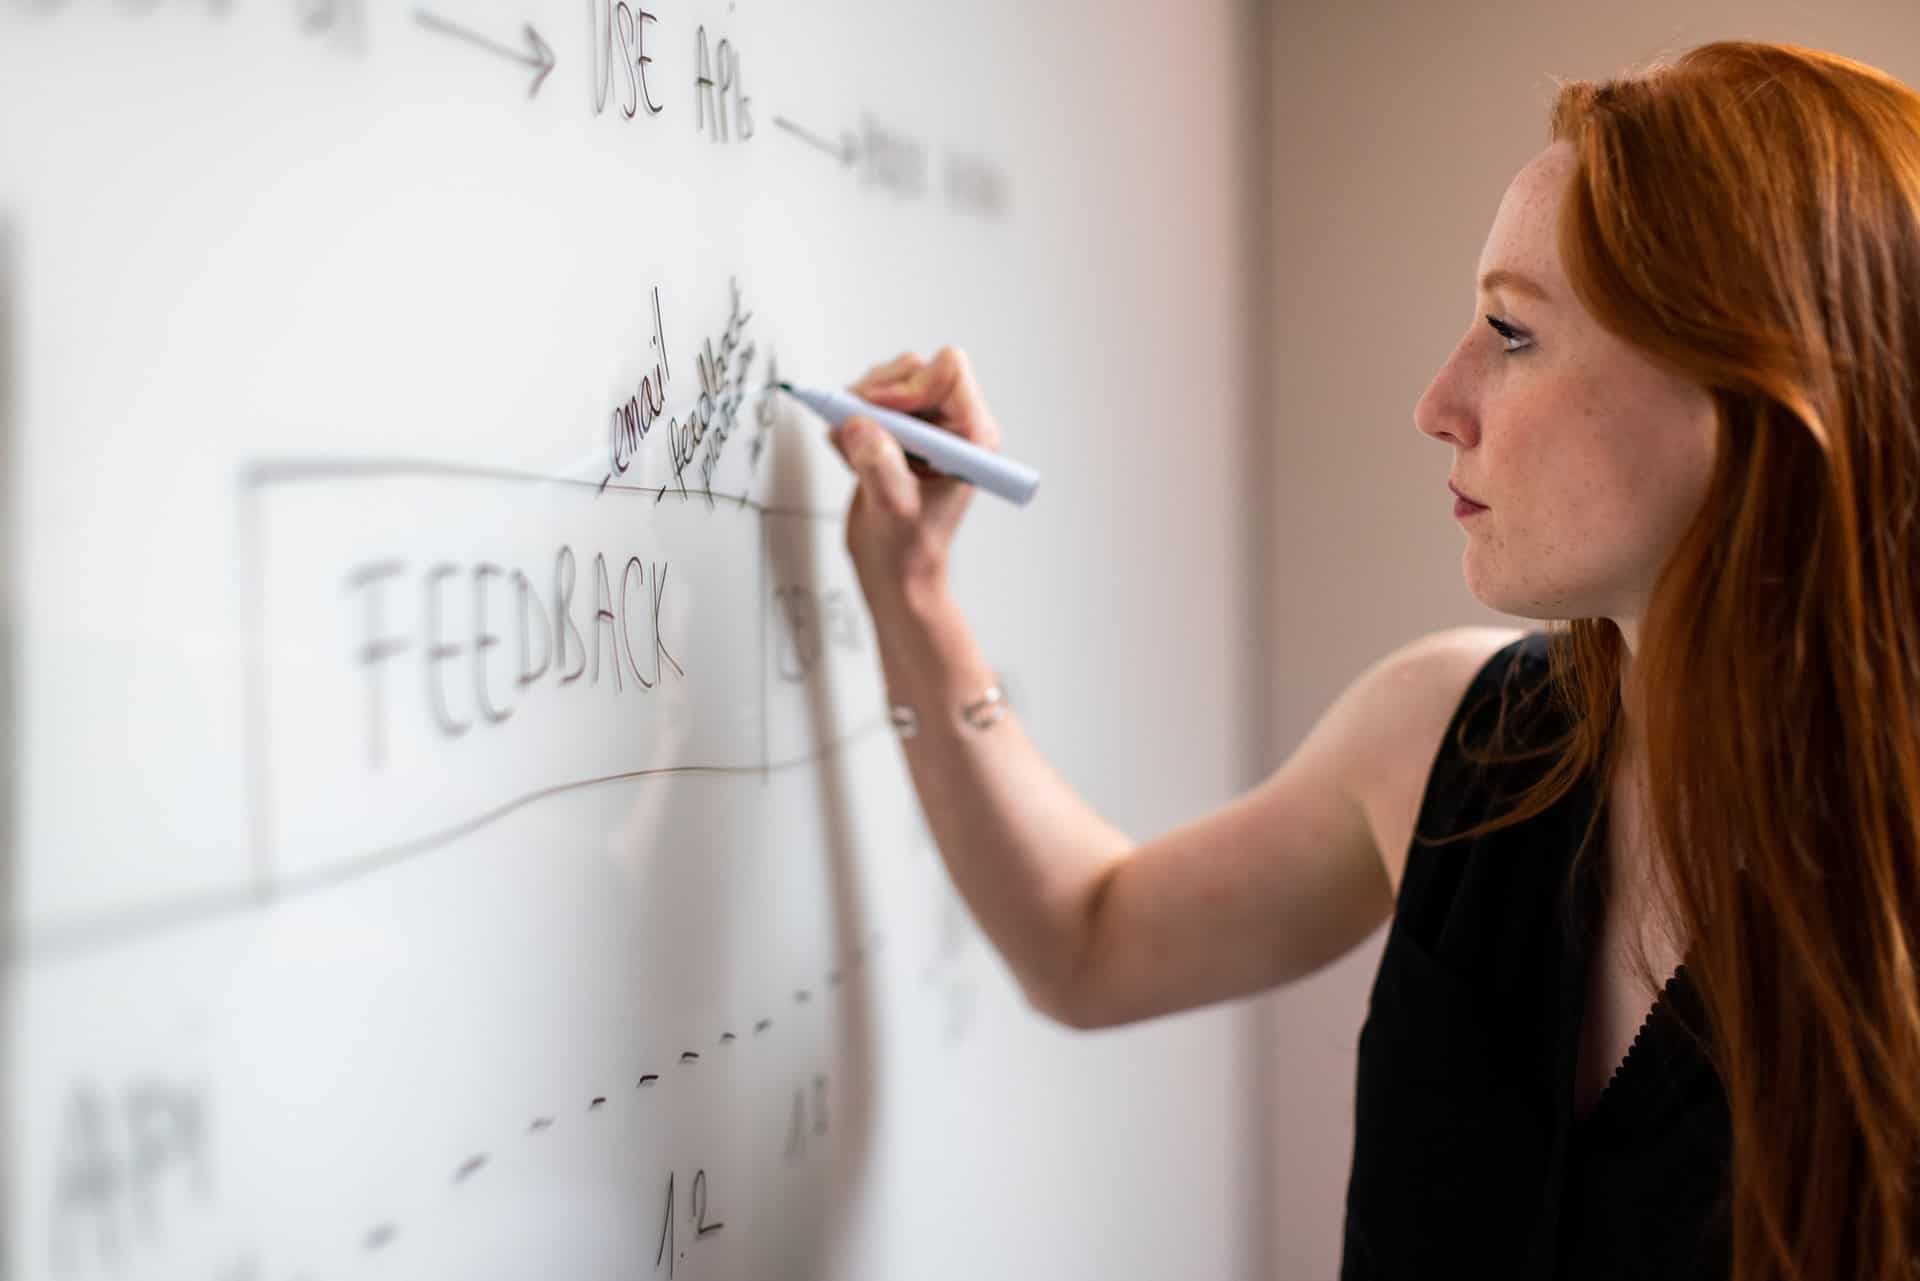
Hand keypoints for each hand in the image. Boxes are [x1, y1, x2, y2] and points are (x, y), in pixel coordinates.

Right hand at [827, 346, 1003, 603]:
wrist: (896, 572)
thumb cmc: (909, 551)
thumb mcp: (894, 510)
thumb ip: (879, 466)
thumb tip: (859, 424)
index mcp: (972, 437)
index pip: (948, 372)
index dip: (908, 385)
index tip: (879, 414)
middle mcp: (953, 425)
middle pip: (914, 370)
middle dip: (877, 395)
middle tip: (856, 427)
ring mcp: (925, 428)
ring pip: (887, 382)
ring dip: (859, 409)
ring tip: (853, 450)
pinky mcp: (898, 433)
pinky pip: (868, 403)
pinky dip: (849, 423)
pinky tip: (851, 457)